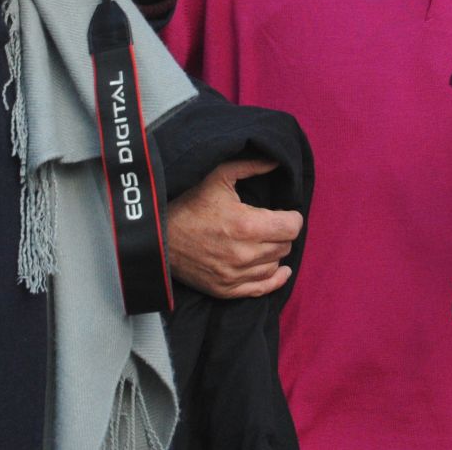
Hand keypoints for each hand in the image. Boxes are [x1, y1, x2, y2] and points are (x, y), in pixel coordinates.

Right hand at [165, 158, 304, 298]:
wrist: (159, 237)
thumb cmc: (188, 204)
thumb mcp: (218, 177)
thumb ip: (251, 166)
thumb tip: (276, 161)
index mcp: (246, 225)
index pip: (292, 227)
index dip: (292, 216)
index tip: (285, 212)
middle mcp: (244, 254)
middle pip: (285, 245)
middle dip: (281, 233)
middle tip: (270, 224)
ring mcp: (235, 275)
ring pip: (275, 265)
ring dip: (274, 252)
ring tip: (264, 240)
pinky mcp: (226, 290)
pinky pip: (262, 288)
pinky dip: (274, 278)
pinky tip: (280, 269)